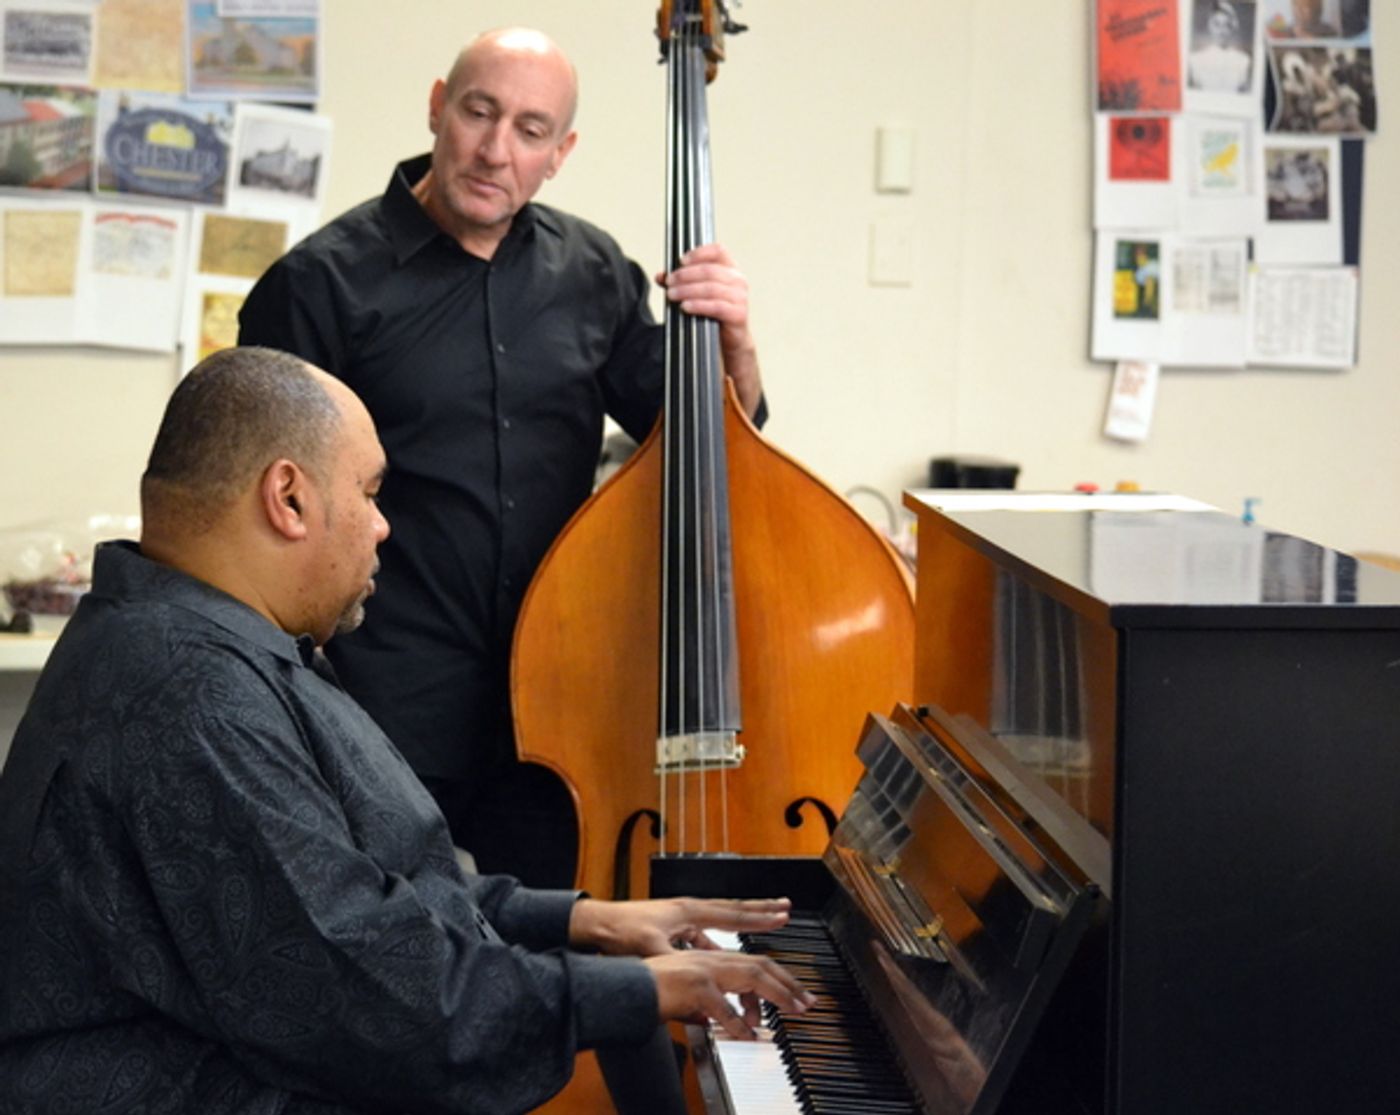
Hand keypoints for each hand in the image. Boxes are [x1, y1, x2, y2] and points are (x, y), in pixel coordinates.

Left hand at [569, 896, 792, 956]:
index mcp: (688, 912)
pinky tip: (723, 948)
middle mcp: (688, 909)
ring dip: (743, 921)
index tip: (782, 914)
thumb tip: (692, 977)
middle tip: (785, 906)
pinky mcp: (672, 926)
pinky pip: (705, 930)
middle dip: (761, 908)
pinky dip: (719, 938)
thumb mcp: (649, 948)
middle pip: (733, 908)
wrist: (596, 924)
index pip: (731, 913)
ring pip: (720, 917)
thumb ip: (673, 962)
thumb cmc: (620, 932)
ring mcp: (681, 916)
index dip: (758, 916)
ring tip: (763, 922)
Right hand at [646, 949, 815, 1039]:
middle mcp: (710, 960)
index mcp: (709, 960)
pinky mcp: (694, 986)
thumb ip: (706, 1008)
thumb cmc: (649, 992)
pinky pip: (724, 1007)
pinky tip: (748, 1034)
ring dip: (775, 995)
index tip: (797, 993)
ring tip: (791, 1011)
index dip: (778, 977)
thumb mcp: (685, 1000)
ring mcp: (703, 971)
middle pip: (760, 965)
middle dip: (788, 983)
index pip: (753, 962)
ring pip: (751, 977)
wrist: (623, 988)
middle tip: (807, 1002)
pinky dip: (739, 1022)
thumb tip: (722, 1022)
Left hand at [658, 243, 762, 418]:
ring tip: (672, 295)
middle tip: (669, 283)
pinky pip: (716, 306)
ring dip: (688, 290)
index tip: (680, 261)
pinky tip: (685, 307)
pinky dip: (699, 305)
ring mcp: (740, 298)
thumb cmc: (713, 314)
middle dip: (685, 276)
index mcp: (730, 269)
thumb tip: (659, 276)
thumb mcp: (696, 294)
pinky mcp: (738, 315)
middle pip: (709, 270)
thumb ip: (679, 282)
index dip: (699, 253)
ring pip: (711, 287)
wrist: (729, 343)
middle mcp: (738, 280)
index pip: (718, 251)